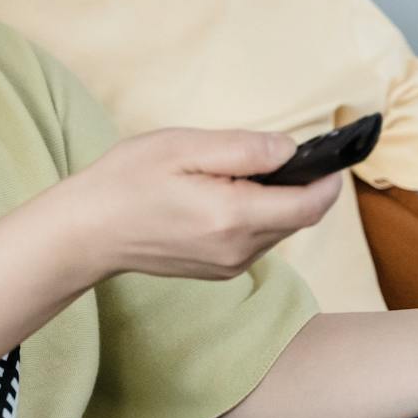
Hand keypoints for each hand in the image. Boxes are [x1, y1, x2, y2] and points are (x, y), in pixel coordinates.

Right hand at [63, 128, 341, 281]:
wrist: (86, 232)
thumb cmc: (126, 182)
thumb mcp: (182, 147)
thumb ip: (243, 149)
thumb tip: (289, 150)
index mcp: (234, 217)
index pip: (309, 205)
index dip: (328, 181)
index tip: (331, 156)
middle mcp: (239, 250)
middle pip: (296, 218)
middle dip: (299, 186)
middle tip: (273, 153)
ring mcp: (228, 265)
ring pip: (277, 230)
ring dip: (274, 202)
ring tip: (237, 172)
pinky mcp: (218, 270)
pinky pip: (255, 240)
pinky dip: (254, 216)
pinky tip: (222, 196)